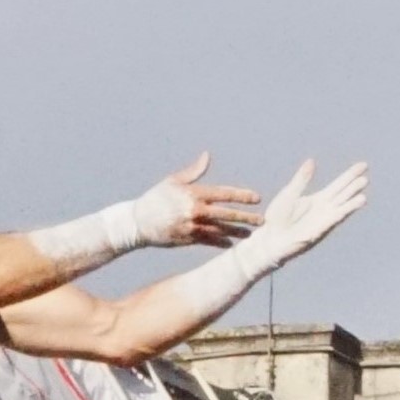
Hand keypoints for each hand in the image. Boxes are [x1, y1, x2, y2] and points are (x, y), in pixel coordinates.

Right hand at [134, 153, 261, 249]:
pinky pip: (209, 242)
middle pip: (227, 214)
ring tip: (251, 234)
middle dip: (246, 218)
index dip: (242, 196)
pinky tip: (232, 244)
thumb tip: (207, 156)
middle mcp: (195, 211)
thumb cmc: (156, 198)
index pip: (223, 194)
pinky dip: (221, 243)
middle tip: (262, 220)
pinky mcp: (188, 239)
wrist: (137, 223)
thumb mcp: (173, 181)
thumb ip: (193, 171)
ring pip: (221, 231)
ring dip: (237, 233)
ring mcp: (192, 227)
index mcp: (193, 194)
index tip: (256, 198)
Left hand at [244, 159, 367, 273]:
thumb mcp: (290, 193)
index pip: (339, 184)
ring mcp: (323, 220)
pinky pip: (333, 220)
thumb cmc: (277, 217)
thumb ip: (302, 179)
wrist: (270, 238)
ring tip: (363, 194)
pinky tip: (348, 211)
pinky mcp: (319, 230)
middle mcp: (325, 209)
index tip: (363, 165)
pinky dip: (342, 214)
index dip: (350, 175)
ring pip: (342, 208)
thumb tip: (312, 161)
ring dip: (352, 202)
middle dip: (354, 185)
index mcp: (318, 199)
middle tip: (365, 176)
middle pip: (344, 194)